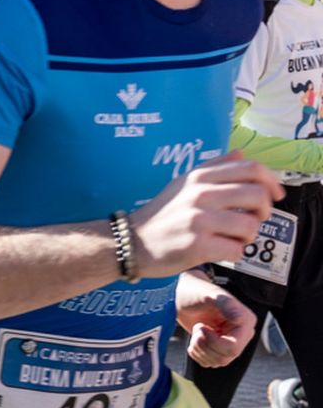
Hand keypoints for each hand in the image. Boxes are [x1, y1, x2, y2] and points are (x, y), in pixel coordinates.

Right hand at [131, 154, 283, 277]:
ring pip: (250, 226)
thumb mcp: (184, 184)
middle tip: (253, 219)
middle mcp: (200, 194)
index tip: (276, 195)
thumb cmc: (163, 215)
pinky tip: (219, 250)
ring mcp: (198, 220)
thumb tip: (241, 153)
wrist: (132, 242)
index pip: (251, 168)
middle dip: (264, 211)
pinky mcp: (197, 245)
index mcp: (199, 177)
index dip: (271, 182)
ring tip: (233, 238)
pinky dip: (233, 254)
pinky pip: (236, 250)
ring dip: (248, 236)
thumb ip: (214, 167)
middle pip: (258, 196)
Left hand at [175, 272, 255, 367]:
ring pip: (218, 362)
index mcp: (245, 321)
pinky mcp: (219, 348)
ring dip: (200, 350)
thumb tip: (240, 319)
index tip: (200, 325)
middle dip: (204, 346)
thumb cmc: (195, 292)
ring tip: (195, 331)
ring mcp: (231, 342)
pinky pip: (210, 363)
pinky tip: (194, 340)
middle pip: (225, 357)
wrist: (181, 296)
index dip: (213, 342)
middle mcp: (242, 334)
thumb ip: (225, 304)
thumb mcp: (209, 295)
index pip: (233, 348)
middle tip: (196, 328)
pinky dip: (198, 354)